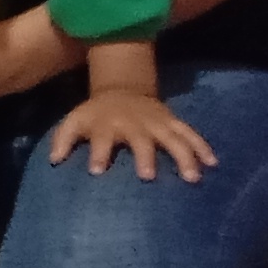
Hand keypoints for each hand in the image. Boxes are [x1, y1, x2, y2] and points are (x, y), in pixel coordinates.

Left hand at [47, 82, 216, 181]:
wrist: (123, 89)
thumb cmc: (96, 114)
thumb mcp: (74, 120)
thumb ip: (63, 140)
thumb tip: (54, 161)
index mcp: (107, 124)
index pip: (100, 139)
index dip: (98, 154)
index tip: (96, 172)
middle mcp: (134, 124)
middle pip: (141, 140)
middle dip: (144, 156)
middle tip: (147, 177)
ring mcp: (157, 123)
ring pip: (173, 138)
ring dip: (183, 156)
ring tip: (192, 178)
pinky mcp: (173, 123)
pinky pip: (191, 134)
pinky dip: (203, 147)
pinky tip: (213, 164)